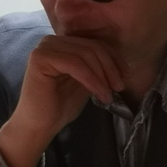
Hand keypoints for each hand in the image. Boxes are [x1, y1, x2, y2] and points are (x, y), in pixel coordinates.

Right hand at [0, 35, 123, 166]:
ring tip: (109, 95)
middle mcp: (52, 41)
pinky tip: (99, 94)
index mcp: (63, 44)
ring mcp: (44, 47)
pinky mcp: (40, 58)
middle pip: (91, 47)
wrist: (40, 125)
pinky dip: (92, 79)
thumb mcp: (87, 81)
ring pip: (85, 55)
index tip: (126, 76)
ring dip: (102, 76)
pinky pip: (75, 64)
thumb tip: (122, 63)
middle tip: (119, 87)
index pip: (95, 44)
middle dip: (110, 68)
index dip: (114, 58)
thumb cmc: (61, 106)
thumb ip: (98, 68)